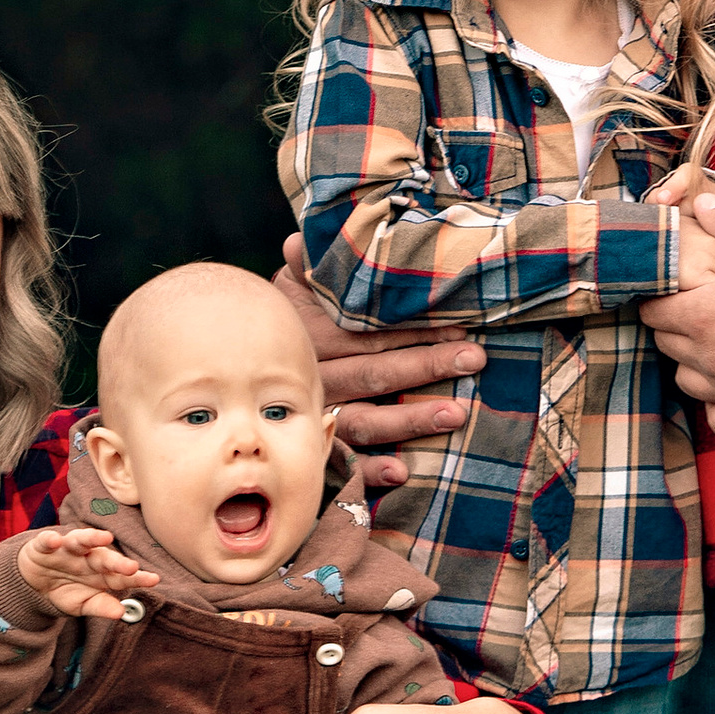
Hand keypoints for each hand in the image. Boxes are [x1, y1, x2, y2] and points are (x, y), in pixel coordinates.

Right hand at [12, 524, 159, 620]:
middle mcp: (87, 557)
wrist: (33, 583)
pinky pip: (47, 542)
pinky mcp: (44, 546)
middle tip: (131, 566)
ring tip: (104, 537)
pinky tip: (55, 541)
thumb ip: (101, 606)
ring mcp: (66, 549)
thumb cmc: (65, 589)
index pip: (121, 576)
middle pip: (104, 557)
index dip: (137, 578)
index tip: (153, 580)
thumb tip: (121, 613)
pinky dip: (50, 540)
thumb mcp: (82, 603)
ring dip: (92, 538)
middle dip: (117, 561)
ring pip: (81, 540)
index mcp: (100, 573)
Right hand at [272, 234, 482, 483]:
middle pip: (374, 373)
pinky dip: (370, 470)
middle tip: (474, 358)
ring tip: (456, 414)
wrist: (240, 366)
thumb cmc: (285, 321)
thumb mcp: (290, 287)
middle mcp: (315, 378)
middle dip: (427, 366)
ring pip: (364, 419)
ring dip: (410, 419)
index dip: (414, 329)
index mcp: (312, 336)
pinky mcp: (316, 447)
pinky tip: (402, 473)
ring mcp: (316, 415)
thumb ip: (303, 264)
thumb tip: (299, 240)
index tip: (460, 324)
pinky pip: (342, 462)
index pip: (369, 333)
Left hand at [642, 207, 714, 437]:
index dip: (658, 297)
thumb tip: (702, 206)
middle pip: (668, 347)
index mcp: (707, 316)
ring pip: (689, 384)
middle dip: (676, 327)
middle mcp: (714, 361)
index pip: (654, 313)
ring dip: (694, 365)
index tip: (672, 290)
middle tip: (698, 310)